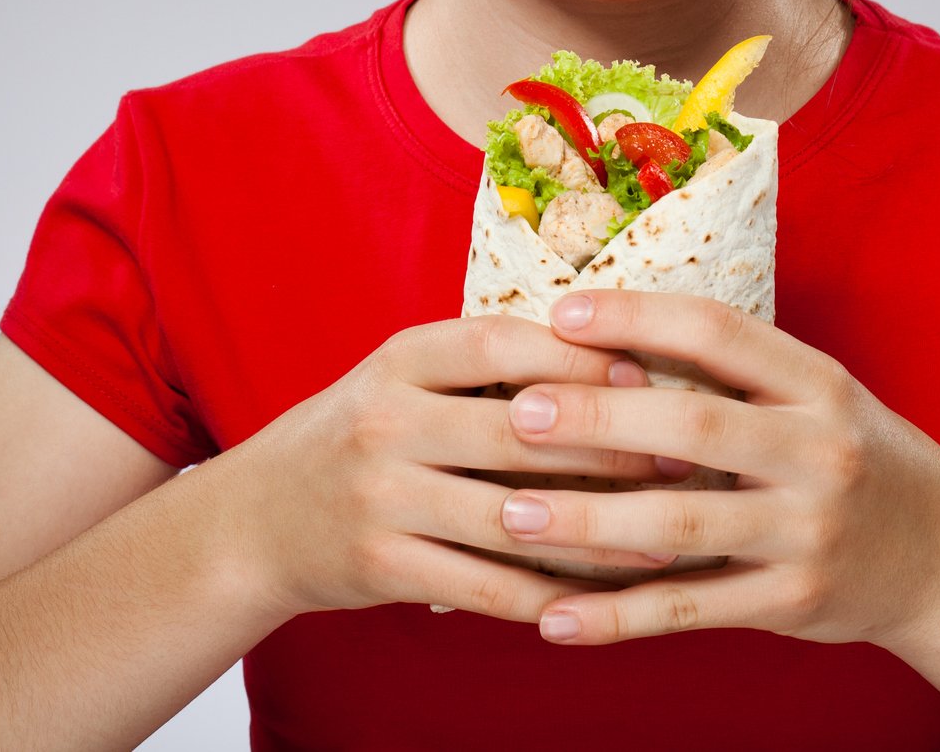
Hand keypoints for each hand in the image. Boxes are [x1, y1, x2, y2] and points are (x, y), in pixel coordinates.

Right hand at [219, 315, 683, 623]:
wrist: (256, 519)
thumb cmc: (362, 433)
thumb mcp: (404, 376)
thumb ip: (485, 363)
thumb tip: (615, 351)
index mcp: (401, 358)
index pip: (502, 341)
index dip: (578, 354)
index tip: (648, 370)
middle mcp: (387, 420)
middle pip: (518, 430)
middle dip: (611, 445)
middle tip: (684, 458)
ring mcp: (380, 496)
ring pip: (512, 518)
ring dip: (598, 535)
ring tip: (666, 539)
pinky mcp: (380, 566)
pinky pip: (483, 585)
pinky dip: (548, 595)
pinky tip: (602, 598)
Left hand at [493, 290, 939, 647]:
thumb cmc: (853, 454)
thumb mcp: (817, 393)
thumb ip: (734, 370)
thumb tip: (609, 333)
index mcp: (816, 381)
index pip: (717, 331)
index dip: (636, 316)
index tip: (562, 312)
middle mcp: (818, 449)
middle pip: (692, 423)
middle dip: (597, 417)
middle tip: (518, 414)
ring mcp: (808, 529)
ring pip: (682, 525)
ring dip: (589, 522)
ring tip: (512, 516)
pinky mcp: (793, 601)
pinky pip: (692, 609)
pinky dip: (620, 617)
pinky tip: (556, 618)